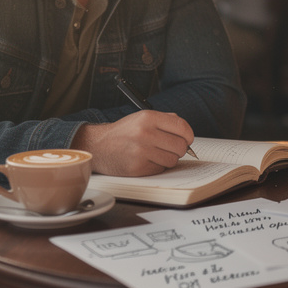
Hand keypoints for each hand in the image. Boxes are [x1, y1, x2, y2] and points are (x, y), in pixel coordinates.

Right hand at [72, 110, 194, 175]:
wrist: (99, 146)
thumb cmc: (124, 132)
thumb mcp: (142, 118)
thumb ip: (166, 120)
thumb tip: (187, 133)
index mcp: (148, 118)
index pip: (182, 127)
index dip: (188, 135)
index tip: (187, 138)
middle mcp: (145, 133)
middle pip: (180, 146)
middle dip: (179, 148)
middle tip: (169, 147)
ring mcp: (141, 152)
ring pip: (173, 160)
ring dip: (168, 158)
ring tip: (155, 153)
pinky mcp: (137, 168)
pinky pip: (161, 169)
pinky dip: (157, 166)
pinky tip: (147, 160)